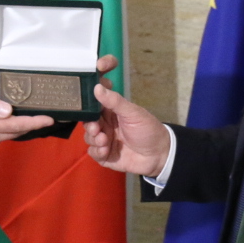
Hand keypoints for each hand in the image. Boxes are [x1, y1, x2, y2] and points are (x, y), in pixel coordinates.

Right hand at [0, 87, 54, 149]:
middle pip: (16, 132)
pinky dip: (12, 130)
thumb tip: (8, 110)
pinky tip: (15, 122)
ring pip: (10, 135)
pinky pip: (2, 137)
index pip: (16, 125)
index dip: (34, 122)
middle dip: (33, 125)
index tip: (50, 119)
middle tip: (49, 116)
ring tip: (37, 118)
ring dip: (23, 128)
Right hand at [83, 56, 167, 176]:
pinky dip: (97, 151)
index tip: (85, 106)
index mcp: (111, 112)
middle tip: (96, 129)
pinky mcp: (105, 156)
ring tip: (105, 141)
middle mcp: (106, 125)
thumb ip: (114, 101)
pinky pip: (93, 153)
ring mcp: (104, 140)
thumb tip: (97, 87)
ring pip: (89, 138)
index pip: (94, 105)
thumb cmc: (148, 129)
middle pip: (88, 122)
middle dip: (90, 126)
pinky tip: (106, 151)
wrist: (158, 155)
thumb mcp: (132, 113)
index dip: (88, 106)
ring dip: (94, 139)